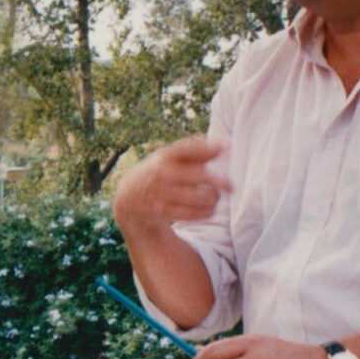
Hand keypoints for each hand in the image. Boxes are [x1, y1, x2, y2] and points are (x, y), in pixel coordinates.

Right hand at [114, 136, 229, 235]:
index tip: (228, 146)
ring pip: (199, 197)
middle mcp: (162, 172)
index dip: (209, 147)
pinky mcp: (161, 211)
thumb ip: (197, 150)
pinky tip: (210, 209)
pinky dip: (205, 212)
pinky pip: (191, 214)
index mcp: (165, 155)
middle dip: (221, 182)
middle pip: (201, 176)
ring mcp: (160, 192)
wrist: (128, 197)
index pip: (189, 148)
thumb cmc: (159, 172)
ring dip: (213, 199)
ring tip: (215, 199)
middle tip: (231, 187)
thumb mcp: (170, 157)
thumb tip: (225, 145)